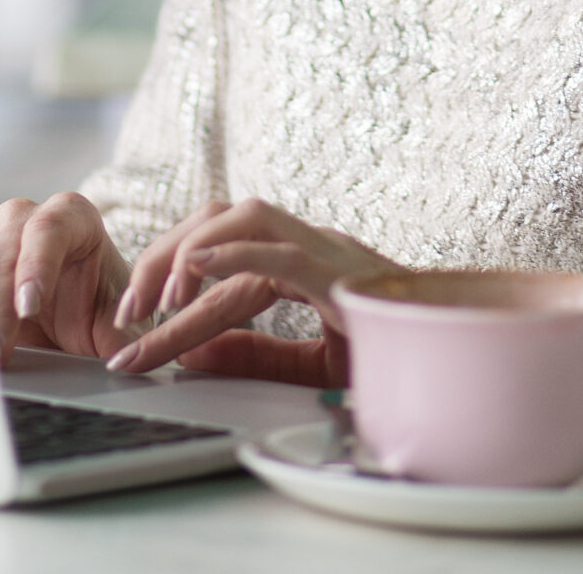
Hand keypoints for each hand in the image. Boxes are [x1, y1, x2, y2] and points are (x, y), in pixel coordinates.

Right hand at [0, 192, 132, 367]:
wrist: (84, 320)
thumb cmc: (106, 309)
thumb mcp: (123, 321)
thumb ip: (123, 335)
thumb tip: (123, 362)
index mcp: (74, 218)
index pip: (51, 229)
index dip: (37, 265)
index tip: (29, 308)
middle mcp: (28, 220)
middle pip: (5, 246)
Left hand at [107, 197, 404, 385]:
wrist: (459, 353)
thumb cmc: (397, 354)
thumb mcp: (312, 367)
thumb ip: (257, 354)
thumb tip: (195, 352)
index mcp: (298, 265)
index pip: (217, 277)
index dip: (166, 311)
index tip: (125, 354)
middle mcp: (307, 243)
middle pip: (216, 223)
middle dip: (160, 262)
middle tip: (123, 319)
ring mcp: (324, 248)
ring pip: (243, 214)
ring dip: (189, 248)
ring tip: (155, 298)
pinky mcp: (339, 268)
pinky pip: (278, 247)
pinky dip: (233, 251)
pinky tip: (195, 267)